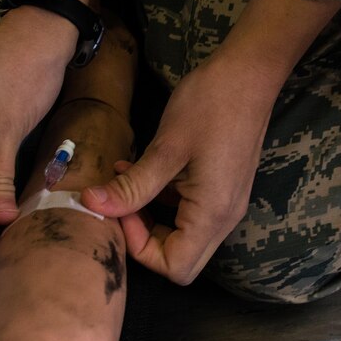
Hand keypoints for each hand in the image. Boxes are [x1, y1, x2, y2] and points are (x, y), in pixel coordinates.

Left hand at [81, 53, 273, 284]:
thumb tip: (91, 204)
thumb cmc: (210, 106)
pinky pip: (186, 209)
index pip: (175, 267)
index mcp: (212, 214)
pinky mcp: (219, 187)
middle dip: (143, 238)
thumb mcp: (165, 148)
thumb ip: (131, 185)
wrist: (248, 73)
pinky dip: (159, 198)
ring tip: (122, 181)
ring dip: (148, 215)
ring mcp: (224, 203)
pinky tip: (136, 169)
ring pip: (181, 234)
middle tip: (120, 203)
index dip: (140, 247)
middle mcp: (223, 218)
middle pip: (180, 258)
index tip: (121, 209)